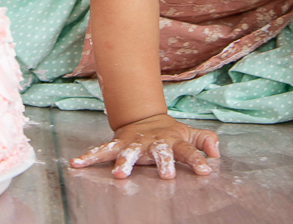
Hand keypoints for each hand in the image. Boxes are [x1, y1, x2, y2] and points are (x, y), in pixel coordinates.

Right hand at [70, 113, 219, 178]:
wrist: (143, 117)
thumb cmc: (169, 132)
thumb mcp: (189, 133)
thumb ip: (205, 140)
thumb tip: (216, 151)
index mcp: (171, 140)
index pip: (187, 150)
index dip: (196, 159)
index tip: (205, 170)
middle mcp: (152, 142)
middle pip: (158, 152)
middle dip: (161, 162)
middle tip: (166, 175)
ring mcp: (134, 143)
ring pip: (128, 152)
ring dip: (123, 162)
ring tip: (119, 174)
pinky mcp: (118, 144)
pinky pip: (102, 150)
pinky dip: (89, 157)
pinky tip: (77, 164)